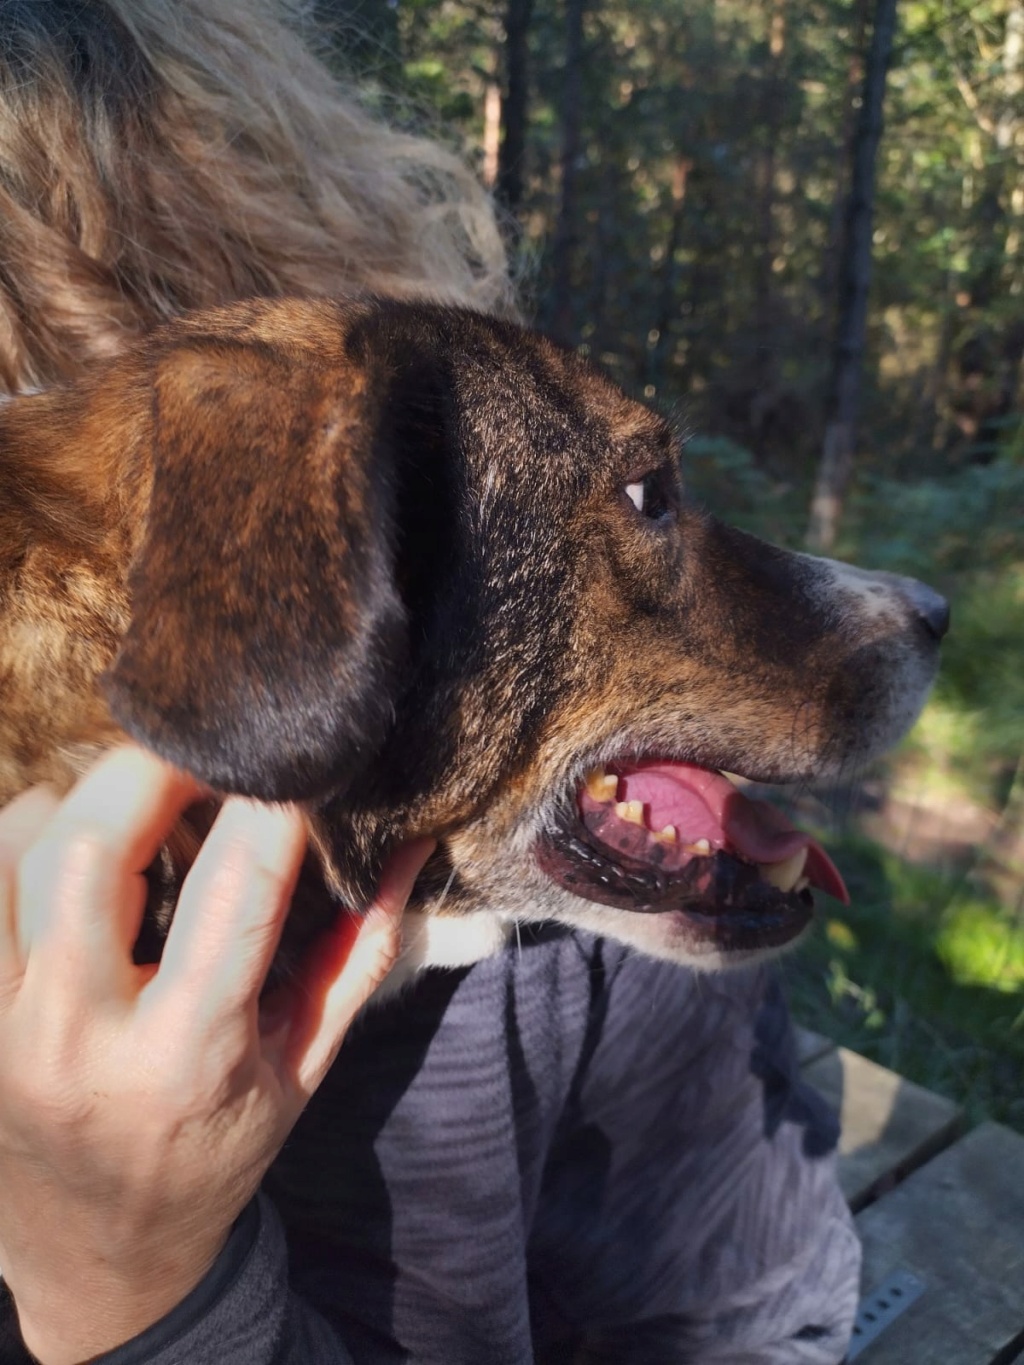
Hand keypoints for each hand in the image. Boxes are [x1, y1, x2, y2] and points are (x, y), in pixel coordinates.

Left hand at [0, 746, 431, 1363]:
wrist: (99, 1252)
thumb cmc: (217, 1151)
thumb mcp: (302, 1068)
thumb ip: (358, 955)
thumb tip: (410, 848)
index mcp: (188, 1056)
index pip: (236, 893)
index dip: (272, 807)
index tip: (295, 767)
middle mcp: (80, 1035)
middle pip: (88, 850)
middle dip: (153, 771)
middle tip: (203, 754)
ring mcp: (4, 1022)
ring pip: (13, 851)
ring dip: (78, 798)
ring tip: (136, 799)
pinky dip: (22, 834)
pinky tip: (73, 839)